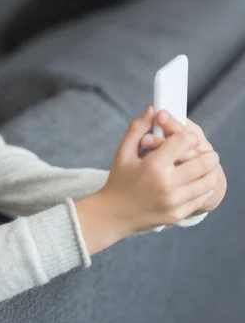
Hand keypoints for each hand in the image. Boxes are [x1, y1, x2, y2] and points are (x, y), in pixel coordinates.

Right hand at [99, 105, 219, 234]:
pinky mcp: (177, 214)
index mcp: (153, 165)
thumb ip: (137, 128)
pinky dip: (202, 188)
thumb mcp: (122, 152)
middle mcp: (166, 184)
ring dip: (209, 171)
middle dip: (208, 154)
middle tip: (206, 152)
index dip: (188, 135)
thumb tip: (153, 109)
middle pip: (203, 162)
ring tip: (204, 166)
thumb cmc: (118, 180)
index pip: (184, 141)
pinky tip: (196, 183)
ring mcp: (173, 201)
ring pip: (207, 181)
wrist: (113, 214)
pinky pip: (201, 198)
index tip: (186, 138)